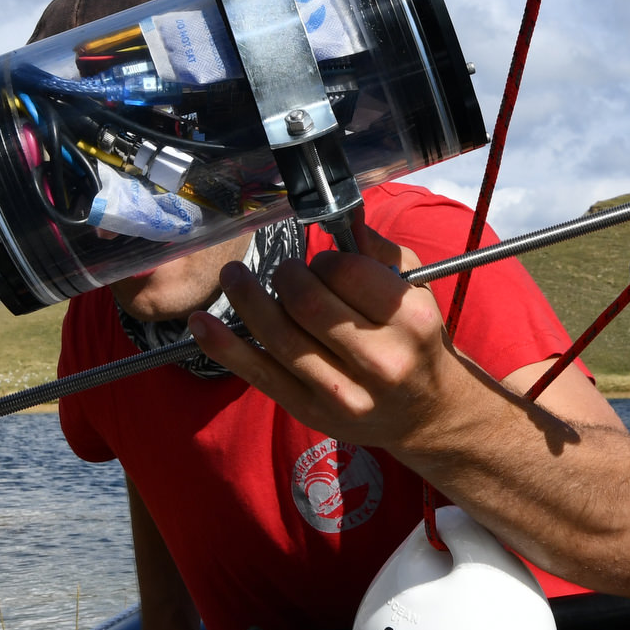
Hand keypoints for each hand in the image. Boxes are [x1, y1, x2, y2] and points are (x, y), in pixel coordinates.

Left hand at [190, 225, 491, 454]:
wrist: (427, 414)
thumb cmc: (416, 342)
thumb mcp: (416, 293)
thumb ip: (379, 253)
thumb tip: (340, 216)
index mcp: (409, 321)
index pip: (346, 272)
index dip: (323, 259)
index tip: (322, 264)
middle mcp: (380, 360)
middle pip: (307, 302)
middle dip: (285, 276)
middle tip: (285, 273)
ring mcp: (342, 392)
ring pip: (279, 336)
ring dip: (247, 298)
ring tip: (235, 277)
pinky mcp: (310, 411)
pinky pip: (259, 374)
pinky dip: (224, 346)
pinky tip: (201, 323)